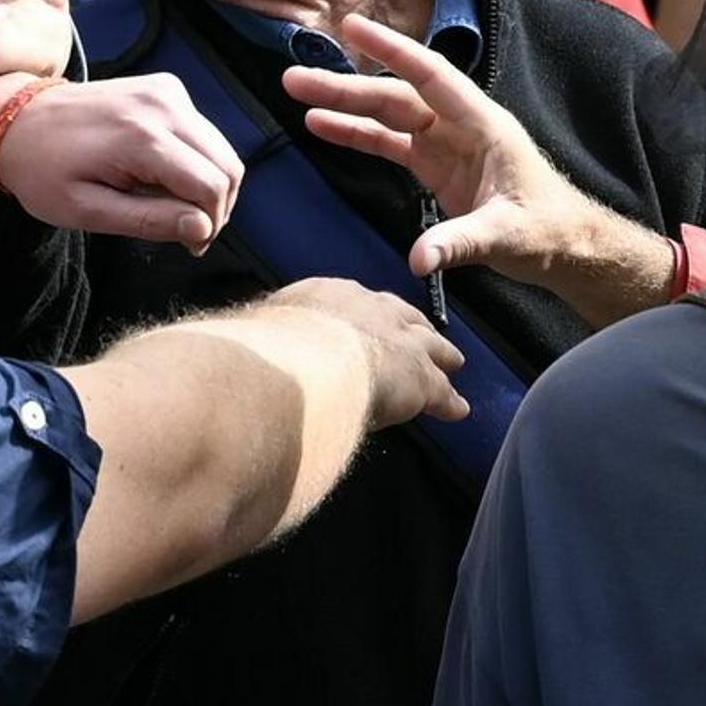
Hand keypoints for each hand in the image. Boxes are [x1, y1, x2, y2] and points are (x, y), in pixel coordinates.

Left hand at [0, 73, 243, 252]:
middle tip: (185, 232)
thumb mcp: (87, 211)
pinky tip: (161, 174)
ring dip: (207, 183)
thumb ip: (150, 221)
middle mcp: (162, 106)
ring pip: (220, 148)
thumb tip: (203, 228)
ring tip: (170, 205)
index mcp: (142, 138)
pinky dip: (194, 159)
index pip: (212, 186)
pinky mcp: (164, 87)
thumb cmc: (43, 171)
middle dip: (215, 206)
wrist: (16, 121)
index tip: (189, 245)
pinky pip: (202, 131)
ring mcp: (165, 91)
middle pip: (227, 165)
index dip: (209, 225)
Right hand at [267, 278, 469, 428]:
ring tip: (453, 363)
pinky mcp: (419, 378)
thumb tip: (249, 352)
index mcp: (329, 295)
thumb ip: (267, 340)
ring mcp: (400, 341)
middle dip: (415, 327)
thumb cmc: (270, 352)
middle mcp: (371, 310)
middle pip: (403, 316)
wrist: (303, 366)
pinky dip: (449, 402)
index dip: (366, 316)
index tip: (368, 323)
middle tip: (424, 336)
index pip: (354, 303)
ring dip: (442, 357)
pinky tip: (457, 410)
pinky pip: (440, 392)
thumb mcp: (262, 334)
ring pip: (431, 347)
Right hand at [282, 14, 675, 327]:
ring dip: (344, 106)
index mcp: (482, 124)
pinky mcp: (436, 167)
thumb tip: (419, 259)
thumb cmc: (548, 231)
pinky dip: (357, 135)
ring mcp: (445, 144)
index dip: (392, 50)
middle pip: (396, 96)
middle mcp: (460, 125)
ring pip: (388, 116)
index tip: (352, 28)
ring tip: (297, 95)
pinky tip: (322, 126)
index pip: (430, 76)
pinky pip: (390, 144)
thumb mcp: (507, 236)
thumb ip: (461, 243)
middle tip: (295, 77)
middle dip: (347, 86)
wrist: (566, 246)